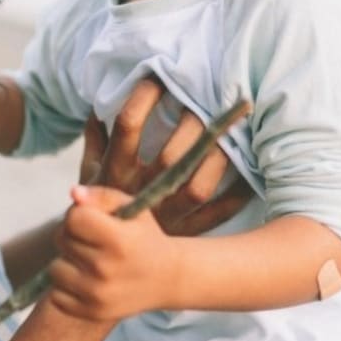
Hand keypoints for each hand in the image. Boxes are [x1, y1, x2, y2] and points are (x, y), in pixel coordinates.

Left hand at [48, 184, 179, 319]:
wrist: (167, 278)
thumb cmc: (145, 237)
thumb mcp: (133, 209)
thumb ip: (101, 196)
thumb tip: (73, 193)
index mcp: (119, 241)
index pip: (74, 218)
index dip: (79, 213)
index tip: (92, 219)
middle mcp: (106, 270)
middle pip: (62, 239)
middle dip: (73, 235)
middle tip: (95, 240)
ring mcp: (97, 295)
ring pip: (55, 268)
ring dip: (68, 261)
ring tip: (89, 260)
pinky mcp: (90, 312)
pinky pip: (57, 294)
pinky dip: (68, 286)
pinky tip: (87, 280)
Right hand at [79, 78, 252, 236]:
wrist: (101, 263)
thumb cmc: (99, 210)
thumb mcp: (89, 175)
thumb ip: (96, 140)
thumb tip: (101, 104)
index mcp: (114, 174)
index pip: (127, 126)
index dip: (143, 97)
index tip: (157, 77)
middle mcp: (140, 195)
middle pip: (171, 155)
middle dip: (190, 122)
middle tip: (203, 98)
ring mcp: (166, 218)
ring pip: (198, 184)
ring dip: (216, 155)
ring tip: (227, 130)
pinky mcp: (187, 234)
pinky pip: (218, 214)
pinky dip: (237, 195)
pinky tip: (250, 172)